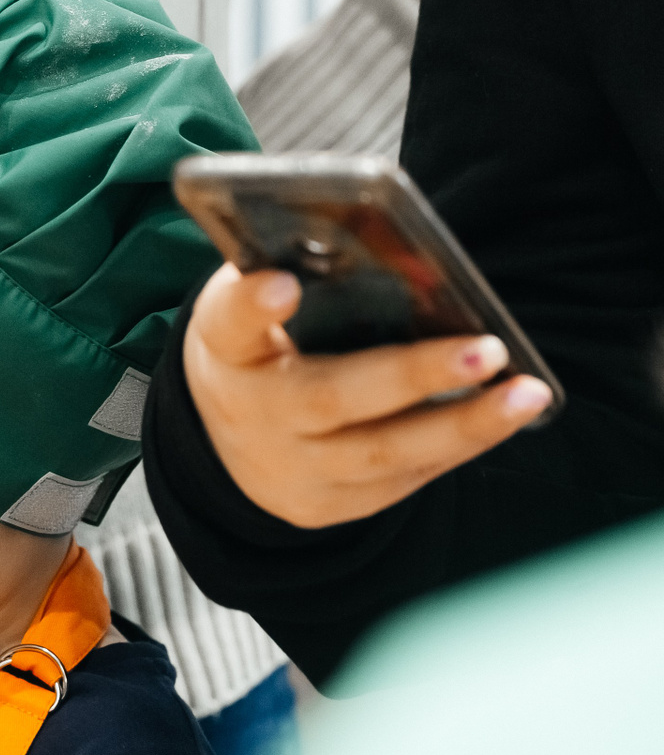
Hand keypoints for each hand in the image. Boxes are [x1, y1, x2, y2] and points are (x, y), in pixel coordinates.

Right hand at [182, 265, 554, 527]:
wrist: (230, 440)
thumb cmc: (262, 348)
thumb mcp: (258, 305)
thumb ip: (304, 275)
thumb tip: (396, 250)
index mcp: (228, 349)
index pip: (230, 322)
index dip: (253, 305)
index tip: (281, 285)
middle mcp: (252, 415)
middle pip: (330, 398)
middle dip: (413, 376)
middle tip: (486, 349)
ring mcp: (290, 469)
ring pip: (381, 452)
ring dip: (462, 424)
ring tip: (526, 394)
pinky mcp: (327, 504)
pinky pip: (402, 478)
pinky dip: (457, 444)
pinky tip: (503, 416)